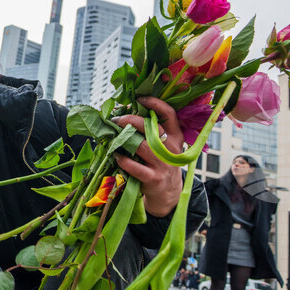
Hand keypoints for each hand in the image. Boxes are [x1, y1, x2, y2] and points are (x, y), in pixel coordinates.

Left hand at [113, 96, 183, 217]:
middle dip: (131, 120)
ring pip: (142, 146)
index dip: (155, 103)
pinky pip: (135, 167)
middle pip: (151, 128)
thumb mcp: (164, 145)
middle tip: (117, 119)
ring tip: (113, 137)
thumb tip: (127, 113)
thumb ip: (152, 131)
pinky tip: (116, 156)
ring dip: (124, 139)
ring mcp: (163, 164)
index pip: (169, 114)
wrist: (168, 191)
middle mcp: (171, 148)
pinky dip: (123, 160)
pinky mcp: (153, 178)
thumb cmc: (160, 162)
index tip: (140, 98)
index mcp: (176, 136)